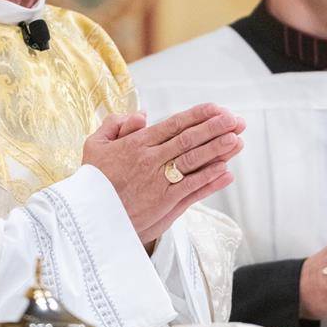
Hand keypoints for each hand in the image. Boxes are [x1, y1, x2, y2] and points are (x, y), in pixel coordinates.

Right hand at [82, 103, 244, 244]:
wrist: (89, 217)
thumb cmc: (92, 181)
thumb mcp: (94, 146)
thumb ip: (115, 125)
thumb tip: (141, 115)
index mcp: (136, 144)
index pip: (174, 124)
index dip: (198, 115)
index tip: (218, 108)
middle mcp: (151, 159)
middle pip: (189, 139)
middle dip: (215, 128)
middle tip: (237, 120)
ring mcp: (159, 181)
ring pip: (194, 161)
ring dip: (218, 150)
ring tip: (237, 140)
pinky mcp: (165, 203)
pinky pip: (192, 188)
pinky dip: (210, 179)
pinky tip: (226, 171)